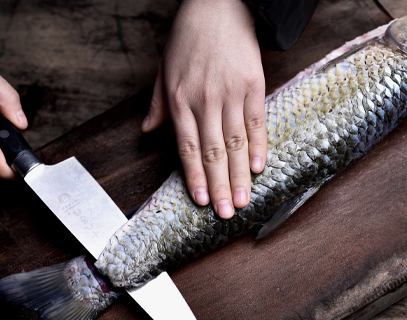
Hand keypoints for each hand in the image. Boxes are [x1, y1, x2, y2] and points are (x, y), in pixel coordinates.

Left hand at [142, 0, 266, 218]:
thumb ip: (158, 104)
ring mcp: (231, 93)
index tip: (201, 202)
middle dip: (220, 187)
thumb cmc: (188, 37)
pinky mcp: (254, 84)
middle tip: (227, 214)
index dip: (195, 178)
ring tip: (243, 201)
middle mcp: (205, 100)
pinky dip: (259, 147)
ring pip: (236, 143)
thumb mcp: (164, 69)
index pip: (188, 148)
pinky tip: (258, 168)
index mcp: (180, 100)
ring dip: (239, 176)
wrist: (217, 6)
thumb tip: (147, 130)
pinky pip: (257, 122)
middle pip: (214, 153)